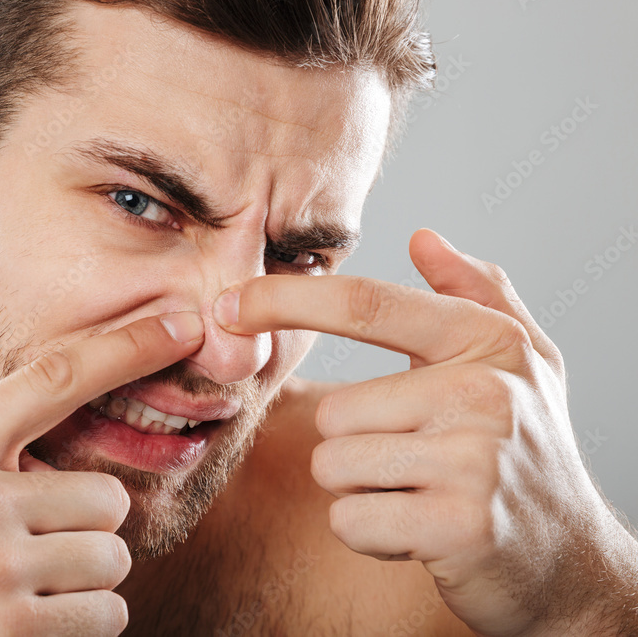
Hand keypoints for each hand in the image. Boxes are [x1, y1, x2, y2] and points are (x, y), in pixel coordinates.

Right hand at [0, 311, 204, 635]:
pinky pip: (107, 614)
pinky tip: (31, 623)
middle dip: (88, 528)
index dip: (126, 347)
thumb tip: (44, 398)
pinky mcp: (13, 631)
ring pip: (113, 558)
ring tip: (29, 587)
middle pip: (109, 496)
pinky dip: (84, 624)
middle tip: (38, 547)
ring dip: (86, 579)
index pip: (53, 380)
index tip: (181, 323)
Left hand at [213, 228, 636, 635]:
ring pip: (335, 466)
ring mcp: (474, 461)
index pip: (365, 306)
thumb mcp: (519, 361)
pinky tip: (422, 531)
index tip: (228, 304)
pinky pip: (350, 520)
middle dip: (357, 446)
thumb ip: (473, 292)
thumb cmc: (528, 451)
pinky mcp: (458, 527)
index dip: (286, 299)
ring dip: (363, 490)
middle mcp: (484, 392)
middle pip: (334, 412)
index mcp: (487, 341)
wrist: (571, 561)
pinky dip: (372, 533)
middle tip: (418, 463)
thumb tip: (424, 238)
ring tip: (422, 493)